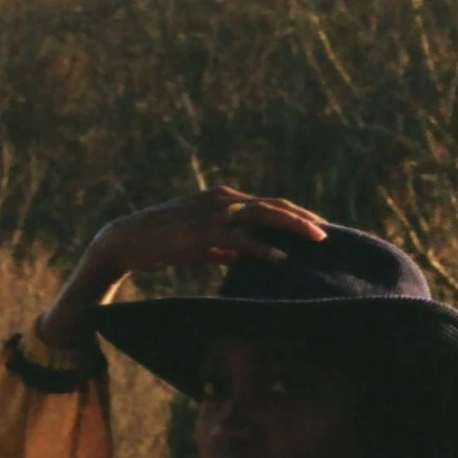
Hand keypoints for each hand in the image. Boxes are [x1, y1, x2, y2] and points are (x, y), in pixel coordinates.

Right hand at [34, 187, 328, 356]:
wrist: (129, 239)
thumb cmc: (165, 242)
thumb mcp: (201, 241)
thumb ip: (225, 245)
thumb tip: (248, 255)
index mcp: (223, 198)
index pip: (268, 203)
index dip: (295, 214)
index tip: (318, 226)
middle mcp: (222, 200)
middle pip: (273, 205)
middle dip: (303, 218)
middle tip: (328, 233)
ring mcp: (213, 214)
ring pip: (264, 217)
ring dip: (294, 227)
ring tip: (318, 240)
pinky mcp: (203, 233)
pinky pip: (241, 240)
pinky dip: (263, 248)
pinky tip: (281, 259)